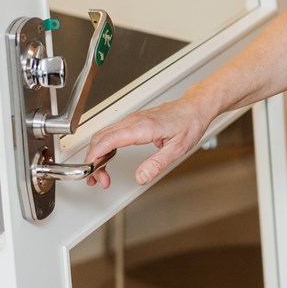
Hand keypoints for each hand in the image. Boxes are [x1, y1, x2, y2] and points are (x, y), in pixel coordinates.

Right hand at [85, 92, 214, 188]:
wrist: (195, 107)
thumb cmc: (189, 123)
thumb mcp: (177, 148)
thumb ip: (157, 163)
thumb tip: (141, 177)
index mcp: (142, 127)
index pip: (108, 140)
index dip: (95, 156)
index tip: (91, 171)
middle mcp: (134, 121)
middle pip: (100, 138)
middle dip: (93, 161)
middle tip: (98, 180)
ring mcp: (132, 120)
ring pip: (103, 135)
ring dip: (97, 155)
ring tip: (101, 175)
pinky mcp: (133, 122)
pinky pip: (111, 133)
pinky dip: (104, 147)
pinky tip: (107, 160)